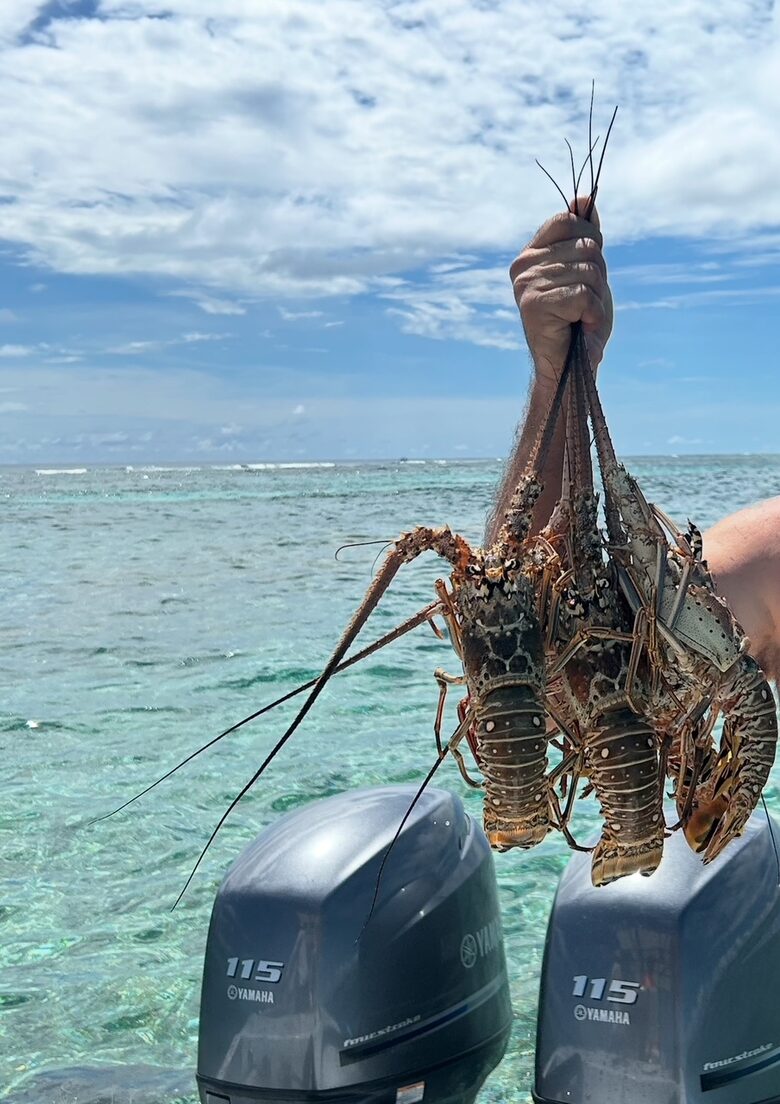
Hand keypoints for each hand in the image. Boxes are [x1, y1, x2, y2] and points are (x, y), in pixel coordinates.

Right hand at [509, 200, 612, 384]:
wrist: (572, 367)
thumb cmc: (580, 320)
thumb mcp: (587, 271)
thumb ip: (584, 236)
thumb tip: (584, 198)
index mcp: (531, 253)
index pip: (568, 219)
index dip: (590, 240)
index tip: (588, 269)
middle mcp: (523, 266)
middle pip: (585, 245)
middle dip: (598, 275)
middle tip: (584, 303)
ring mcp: (526, 285)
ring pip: (588, 270)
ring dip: (596, 298)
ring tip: (582, 316)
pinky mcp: (534, 305)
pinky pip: (582, 294)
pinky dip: (592, 313)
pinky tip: (581, 325)